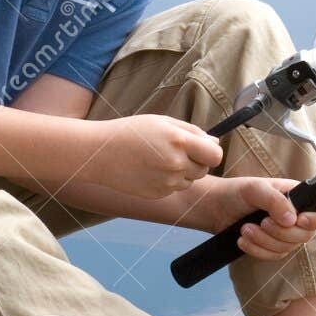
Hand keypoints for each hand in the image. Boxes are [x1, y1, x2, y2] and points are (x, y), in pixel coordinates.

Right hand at [85, 114, 224, 200]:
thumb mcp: (162, 122)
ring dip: (182, 171)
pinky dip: (168, 180)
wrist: (100, 153)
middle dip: (197, 161)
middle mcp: (176, 164)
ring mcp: (167, 182)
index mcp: (179, 141)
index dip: (212, 152)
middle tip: (176, 150)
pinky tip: (150, 169)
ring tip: (159, 159)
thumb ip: (192, 132)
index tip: (204, 148)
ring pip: (190, 180)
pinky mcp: (158, 194)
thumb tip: (215, 142)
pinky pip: (174, 188)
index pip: (215, 155)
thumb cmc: (131, 132)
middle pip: (205, 169)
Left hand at [204, 175, 315, 259]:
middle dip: (281, 233)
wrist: (216, 208)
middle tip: (261, 222)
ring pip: (288, 248)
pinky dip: (258, 250)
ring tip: (245, 229)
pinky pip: (274, 256)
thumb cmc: (237, 192)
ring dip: (265, 241)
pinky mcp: (272, 246)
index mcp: (298, 197)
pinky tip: (243, 240)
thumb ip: (275, 201)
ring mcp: (285, 233)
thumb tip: (292, 219)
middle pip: (305, 235)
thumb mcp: (255, 189)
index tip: (299, 220)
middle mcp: (296, 216)